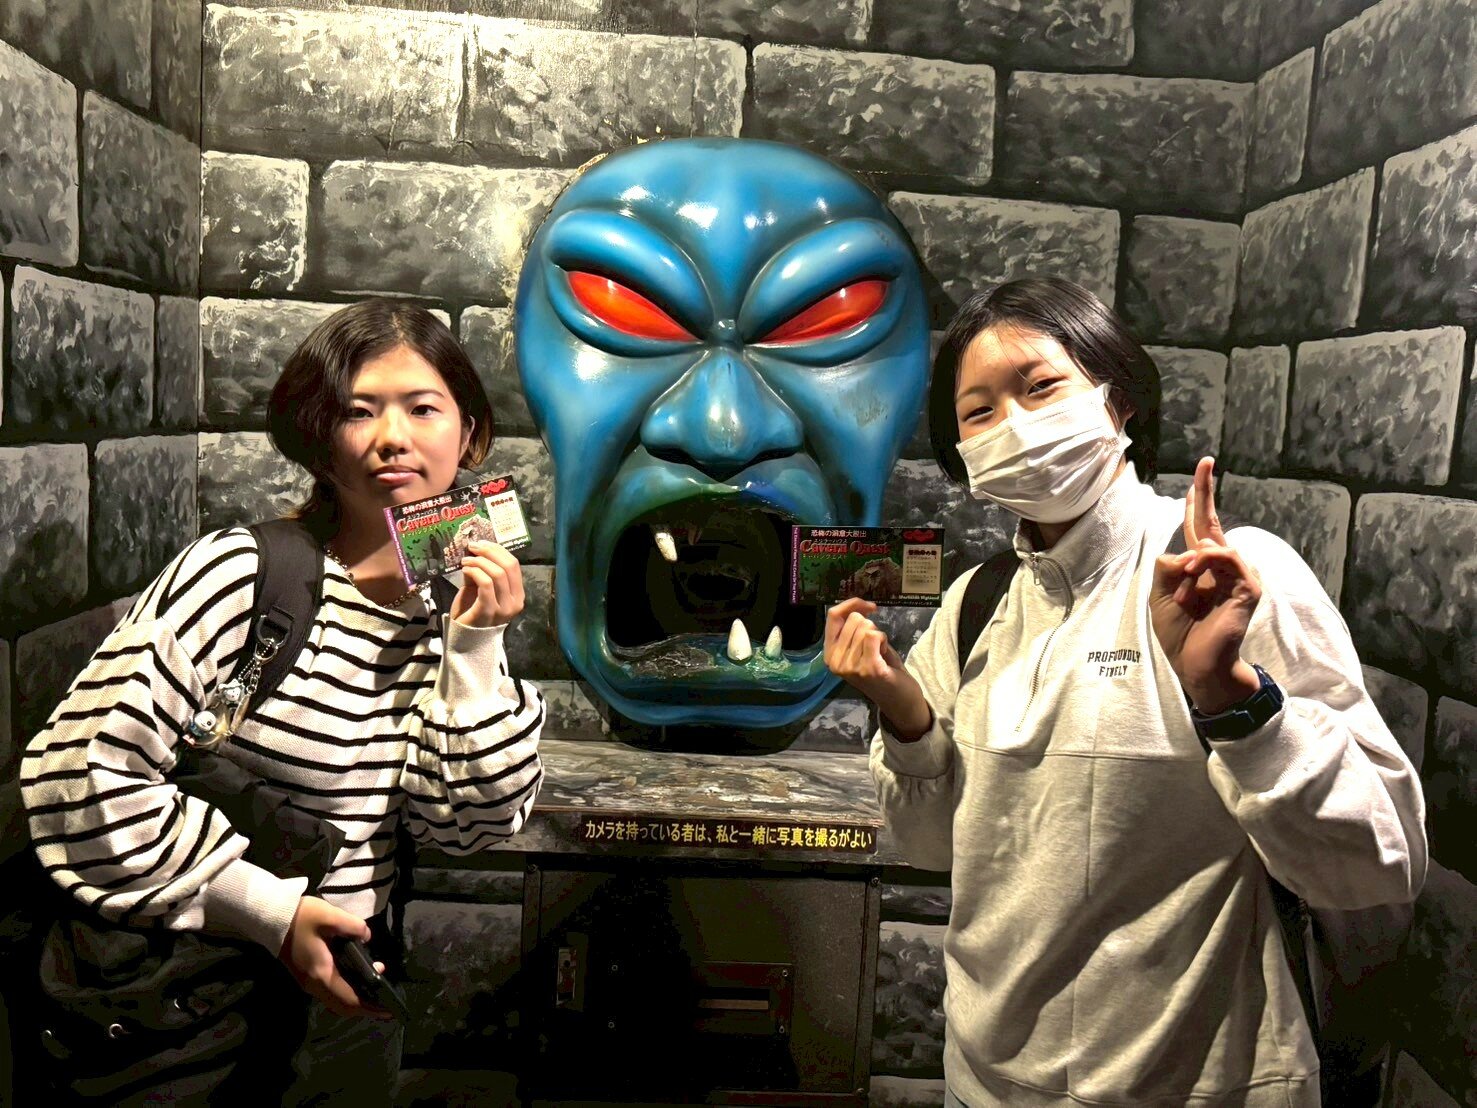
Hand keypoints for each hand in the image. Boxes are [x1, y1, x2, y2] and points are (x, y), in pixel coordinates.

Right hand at [278, 896, 390, 1018]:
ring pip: (335, 1000)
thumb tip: (367, 937)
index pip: (349, 1000)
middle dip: (365, 1007)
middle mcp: (314, 985)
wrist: (269, 918)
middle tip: (386, 1002)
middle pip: (342, 1006)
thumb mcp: (329, 916)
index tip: (388, 1010)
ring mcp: (308, 982)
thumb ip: (353, 926)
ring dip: (356, 998)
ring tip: (377, 986)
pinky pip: (330, 991)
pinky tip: (359, 976)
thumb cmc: (299, 917)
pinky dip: (347, 991)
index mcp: (321, 974)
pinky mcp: (306, 975)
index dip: (370, 1007)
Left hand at [451, 541, 524, 626]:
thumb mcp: (480, 587)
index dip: (498, 550)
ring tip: (465, 561)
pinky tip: (465, 570)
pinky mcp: (488, 611)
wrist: (463, 638)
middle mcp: (515, 602)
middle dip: (488, 552)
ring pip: (496, 574)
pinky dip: (475, 572)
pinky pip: (485, 584)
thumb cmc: (472, 611)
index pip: (514, 565)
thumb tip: (477, 550)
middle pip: (507, 567)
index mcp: (517, 595)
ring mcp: (503, 608)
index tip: (482, 543)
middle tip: (472, 547)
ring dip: (478, 562)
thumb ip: (483, 570)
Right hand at [824, 598, 931, 738]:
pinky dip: (883, 640)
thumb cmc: (882, 669)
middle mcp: (835, 661)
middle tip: (875, 646)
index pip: (832, 616)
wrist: (899, 700)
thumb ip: (852, 629)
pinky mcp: (868, 668)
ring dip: (878, 636)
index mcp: (829, 653)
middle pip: (853, 619)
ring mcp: (850, 666)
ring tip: (879, 653)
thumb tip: (855, 606)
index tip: (870, 606)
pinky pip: (874, 635)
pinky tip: (884, 654)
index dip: (852, 604)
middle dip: (870, 626)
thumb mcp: (860, 647)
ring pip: (866, 627)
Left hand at [1149, 457, 1262, 713]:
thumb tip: (1186, 552)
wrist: (1196, 665)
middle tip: (1206, 462)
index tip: (1202, 470)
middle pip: (1213, 522)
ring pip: (1211, 546)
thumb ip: (1167, 566)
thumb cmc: (1180, 633)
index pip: (1200, 527)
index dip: (1199, 500)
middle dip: (1207, 492)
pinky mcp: (1249, 588)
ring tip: (1181, 594)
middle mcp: (1222, 567)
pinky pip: (1227, 559)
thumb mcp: (1160, 594)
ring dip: (1191, 566)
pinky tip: (1193, 582)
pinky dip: (1206, 566)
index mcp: (1201, 568)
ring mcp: (1239, 576)